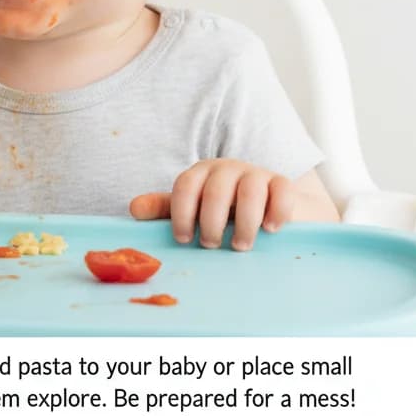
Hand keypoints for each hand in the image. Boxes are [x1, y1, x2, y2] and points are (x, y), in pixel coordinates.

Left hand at [130, 158, 295, 251]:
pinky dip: (277, 211)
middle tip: (211, 245)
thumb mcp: (192, 207)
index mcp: (200, 173)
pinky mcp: (282, 184)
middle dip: (211, 222)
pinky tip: (271, 229)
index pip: (185, 186)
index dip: (181, 213)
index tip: (184, 239)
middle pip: (215, 191)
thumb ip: (165, 208)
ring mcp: (256, 174)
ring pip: (250, 191)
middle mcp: (227, 169)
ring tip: (240, 245)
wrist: (266, 205)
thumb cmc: (221, 209)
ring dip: (244, 222)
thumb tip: (134, 209)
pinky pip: (282, 192)